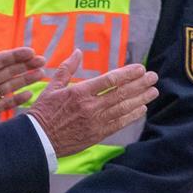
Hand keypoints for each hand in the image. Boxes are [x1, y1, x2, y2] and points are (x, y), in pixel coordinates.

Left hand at [0, 46, 45, 134]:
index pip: (0, 61)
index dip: (15, 56)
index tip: (30, 52)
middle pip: (9, 72)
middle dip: (25, 65)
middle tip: (42, 61)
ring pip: (10, 86)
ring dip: (25, 80)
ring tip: (41, 74)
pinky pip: (4, 104)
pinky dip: (17, 100)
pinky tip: (29, 95)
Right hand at [27, 50, 158, 157]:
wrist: (39, 140)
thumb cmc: (43, 112)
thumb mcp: (52, 87)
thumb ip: (67, 68)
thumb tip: (78, 52)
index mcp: (80, 92)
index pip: (110, 80)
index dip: (128, 73)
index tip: (140, 68)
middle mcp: (91, 107)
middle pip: (121, 93)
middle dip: (140, 84)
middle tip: (153, 77)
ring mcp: (95, 122)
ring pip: (123, 108)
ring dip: (141, 99)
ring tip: (153, 91)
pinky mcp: (97, 135)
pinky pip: (119, 124)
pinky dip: (131, 116)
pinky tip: (141, 109)